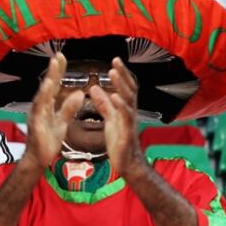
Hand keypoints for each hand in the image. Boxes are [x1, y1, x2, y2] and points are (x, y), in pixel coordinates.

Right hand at [23, 53, 83, 169]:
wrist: (37, 159)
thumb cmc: (47, 141)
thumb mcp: (61, 123)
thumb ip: (69, 109)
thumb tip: (78, 94)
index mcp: (46, 106)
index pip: (54, 86)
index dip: (58, 72)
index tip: (62, 57)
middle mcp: (39, 107)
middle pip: (47, 86)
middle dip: (53, 70)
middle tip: (59, 55)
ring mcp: (36, 114)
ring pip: (43, 94)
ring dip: (48, 80)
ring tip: (54, 66)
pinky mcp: (36, 122)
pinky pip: (41, 107)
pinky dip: (44, 95)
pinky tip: (50, 86)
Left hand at [89, 57, 146, 180]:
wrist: (127, 164)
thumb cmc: (119, 142)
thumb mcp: (109, 119)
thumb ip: (104, 104)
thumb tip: (95, 88)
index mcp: (125, 109)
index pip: (125, 87)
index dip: (121, 74)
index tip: (114, 61)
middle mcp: (130, 112)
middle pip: (129, 89)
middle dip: (123, 75)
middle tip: (115, 61)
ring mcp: (129, 122)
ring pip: (128, 100)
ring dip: (121, 86)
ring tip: (113, 73)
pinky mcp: (126, 133)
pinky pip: (125, 117)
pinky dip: (120, 106)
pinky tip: (115, 98)